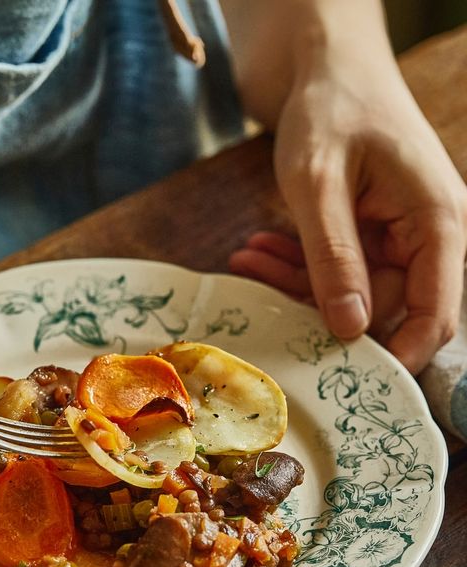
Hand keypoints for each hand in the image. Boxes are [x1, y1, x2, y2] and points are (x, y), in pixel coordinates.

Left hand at [229, 56, 466, 374]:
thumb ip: (334, 258)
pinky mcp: (365, 236)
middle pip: (383, 307)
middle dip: (321, 308)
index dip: (401, 354)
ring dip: (295, 283)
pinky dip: (293, 264)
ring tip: (247, 256)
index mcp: (438, 223)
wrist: (327, 68)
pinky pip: (331, 270)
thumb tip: (349, 328)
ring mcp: (394, 238)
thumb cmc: (332, 110)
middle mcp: (425, 237)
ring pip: (348, 292)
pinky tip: (254, 248)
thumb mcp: (320, 185)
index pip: (437, 311)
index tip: (348, 379)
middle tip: (264, 292)